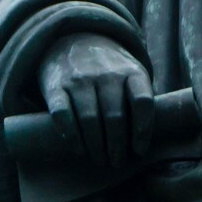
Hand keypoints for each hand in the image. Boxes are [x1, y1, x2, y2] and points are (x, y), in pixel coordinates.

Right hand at [38, 34, 152, 166]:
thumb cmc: (110, 69)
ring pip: (90, 119)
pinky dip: (71, 136)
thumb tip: (145, 143)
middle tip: (116, 162)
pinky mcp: (56, 86)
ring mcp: (79, 79)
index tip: (139, 150)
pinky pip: (63, 115)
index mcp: (131, 72)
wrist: (73, 40)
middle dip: (117, 145)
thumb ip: (139, 100)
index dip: (143, 130)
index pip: (142, 102)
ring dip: (96, 146)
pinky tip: (79, 149)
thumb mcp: (131, 74)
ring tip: (101, 160)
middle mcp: (106, 74)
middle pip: (115, 117)